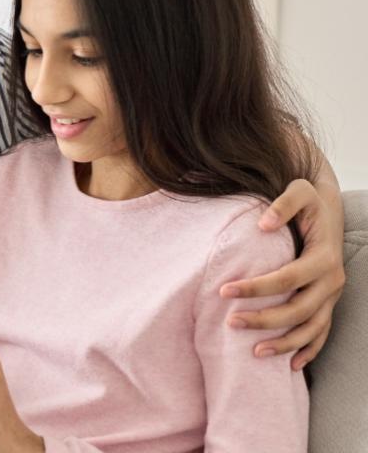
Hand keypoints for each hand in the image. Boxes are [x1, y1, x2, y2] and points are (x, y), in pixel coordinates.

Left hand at [219, 179, 345, 369]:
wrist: (328, 208)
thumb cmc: (308, 201)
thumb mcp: (299, 191)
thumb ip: (282, 205)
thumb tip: (263, 224)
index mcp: (323, 257)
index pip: (287, 278)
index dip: (256, 287)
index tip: (223, 290)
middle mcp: (332, 280)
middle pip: (298, 309)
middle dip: (265, 319)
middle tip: (230, 322)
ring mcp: (332, 296)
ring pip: (311, 328)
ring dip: (285, 343)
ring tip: (254, 353)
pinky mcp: (329, 303)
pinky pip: (322, 333)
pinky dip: (309, 350)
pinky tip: (292, 365)